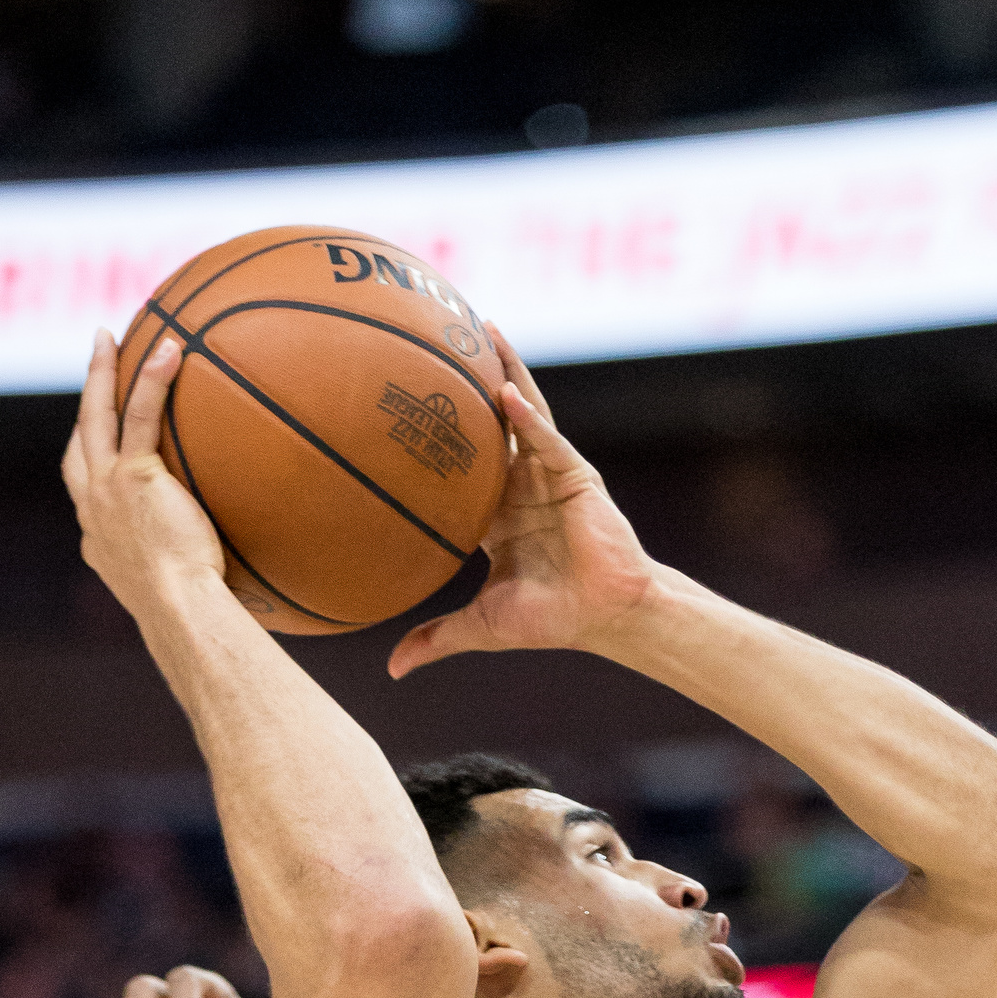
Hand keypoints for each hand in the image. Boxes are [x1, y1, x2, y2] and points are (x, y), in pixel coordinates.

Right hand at [60, 330, 226, 622]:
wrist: (180, 613)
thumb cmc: (192, 617)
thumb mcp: (180, 593)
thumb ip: (190, 572)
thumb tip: (232, 584)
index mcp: (98, 536)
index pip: (85, 484)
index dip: (89, 454)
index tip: (99, 436)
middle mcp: (92, 509)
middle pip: (81, 438)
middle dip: (86, 397)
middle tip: (95, 361)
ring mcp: (106, 490)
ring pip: (97, 416)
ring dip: (101, 373)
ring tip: (111, 337)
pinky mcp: (133, 477)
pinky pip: (141, 415)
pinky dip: (152, 379)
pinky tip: (169, 349)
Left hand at [388, 329, 656, 675]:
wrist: (603, 617)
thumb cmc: (552, 619)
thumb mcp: (480, 626)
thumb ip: (435, 639)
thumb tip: (392, 670)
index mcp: (496, 513)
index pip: (460, 464)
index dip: (435, 433)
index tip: (401, 401)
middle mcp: (520, 485)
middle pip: (489, 420)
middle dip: (468, 378)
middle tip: (437, 334)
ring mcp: (549, 474)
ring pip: (523, 411)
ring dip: (503, 368)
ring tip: (482, 327)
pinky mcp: (575, 474)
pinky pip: (546, 438)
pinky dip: (527, 415)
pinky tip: (504, 388)